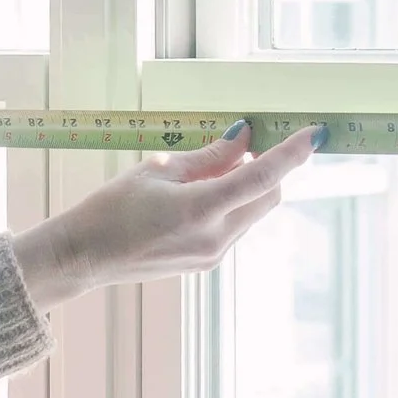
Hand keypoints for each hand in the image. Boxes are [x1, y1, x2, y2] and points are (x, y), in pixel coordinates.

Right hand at [10, 121, 324, 309]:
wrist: (83, 257)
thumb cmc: (110, 209)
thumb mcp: (157, 171)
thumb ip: (208, 156)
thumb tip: (243, 138)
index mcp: (200, 210)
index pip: (262, 177)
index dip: (292, 154)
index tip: (314, 135)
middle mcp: (215, 238)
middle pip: (267, 197)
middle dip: (267, 169)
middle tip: (242, 145)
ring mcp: (212, 254)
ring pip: (252, 212)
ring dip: (246, 187)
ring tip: (205, 171)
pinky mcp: (205, 262)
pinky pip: (234, 226)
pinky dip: (230, 204)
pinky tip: (198, 194)